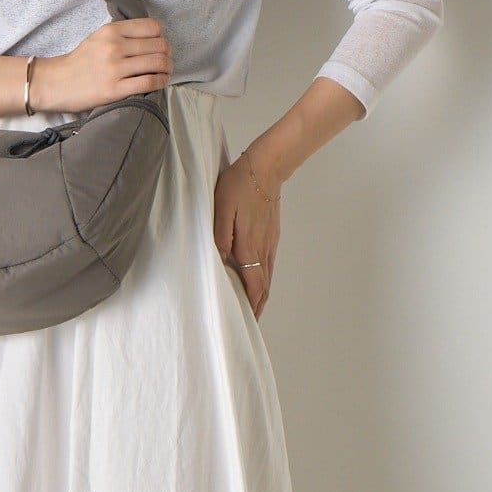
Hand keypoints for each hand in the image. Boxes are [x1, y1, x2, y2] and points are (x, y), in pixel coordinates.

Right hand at [34, 17, 171, 112]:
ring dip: (167, 68)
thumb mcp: (98, 37)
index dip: (161, 37)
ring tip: (165, 72)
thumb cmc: (80, 61)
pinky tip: (160, 82)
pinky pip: (149, 82)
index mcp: (111, 30)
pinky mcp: (115, 89)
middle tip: (166, 61)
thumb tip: (151, 37)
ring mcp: (115, 68)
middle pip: (159, 45)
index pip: (152, 27)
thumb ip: (122, 34)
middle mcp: (114, 47)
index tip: (159, 45)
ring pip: (157, 63)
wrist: (57, 82)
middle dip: (167, 54)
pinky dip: (161, 81)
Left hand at [213, 144, 281, 319]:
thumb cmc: (239, 186)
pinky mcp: (271, 235)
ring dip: (261, 295)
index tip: (247, 320)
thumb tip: (219, 260)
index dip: (250, 304)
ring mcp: (269, 242)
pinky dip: (265, 280)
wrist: (266, 168)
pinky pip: (269, 265)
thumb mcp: (221, 207)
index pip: (253, 284)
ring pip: (268, 277)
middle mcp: (262, 248)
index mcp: (249, 245)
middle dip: (257, 306)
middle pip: (263, 286)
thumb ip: (220, 235)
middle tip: (250, 323)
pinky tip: (259, 282)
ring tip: (254, 308)